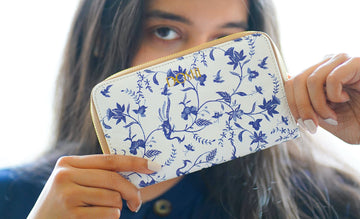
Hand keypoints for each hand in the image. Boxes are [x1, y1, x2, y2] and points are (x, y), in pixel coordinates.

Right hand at [27, 154, 160, 218]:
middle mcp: (65, 176)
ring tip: (101, 211)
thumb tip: (136, 170)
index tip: (154, 166)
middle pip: (114, 179)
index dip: (134, 162)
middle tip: (136, 203)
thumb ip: (97, 174)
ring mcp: (67, 196)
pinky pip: (108, 215)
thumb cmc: (63, 203)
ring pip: (113, 199)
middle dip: (132, 192)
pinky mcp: (72, 216)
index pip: (109, 159)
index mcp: (68, 163)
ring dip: (115, 209)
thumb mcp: (73, 182)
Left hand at [286, 54, 359, 143]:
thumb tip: (288, 101)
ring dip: (318, 106)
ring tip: (332, 117)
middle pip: (296, 80)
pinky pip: (332, 78)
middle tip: (313, 125)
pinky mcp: (356, 62)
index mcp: (317, 76)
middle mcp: (326, 64)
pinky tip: (344, 99)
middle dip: (301, 107)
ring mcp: (340, 61)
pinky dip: (333, 95)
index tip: (301, 123)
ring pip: (311, 80)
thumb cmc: (358, 122)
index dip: (291, 103)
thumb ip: (307, 109)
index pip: (290, 82)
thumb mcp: (325, 118)